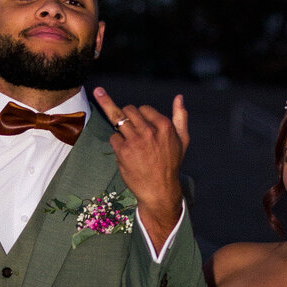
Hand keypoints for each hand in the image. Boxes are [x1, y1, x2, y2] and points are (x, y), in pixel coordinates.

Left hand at [93, 88, 189, 247]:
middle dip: (126, 116)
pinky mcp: (123, 151)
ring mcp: (135, 141)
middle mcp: (149, 131)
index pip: (144, 109)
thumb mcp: (182, 140)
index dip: (141, 115)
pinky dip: (117, 142)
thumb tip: (179, 97)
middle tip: (127, 127)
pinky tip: (124, 151)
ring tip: (104, 102)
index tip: (141, 124)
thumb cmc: (171, 164)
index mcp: (164, 126)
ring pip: (118, 118)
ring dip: (116, 121)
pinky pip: (113, 137)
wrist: (160, 189)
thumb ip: (181, 117)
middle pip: (129, 110)